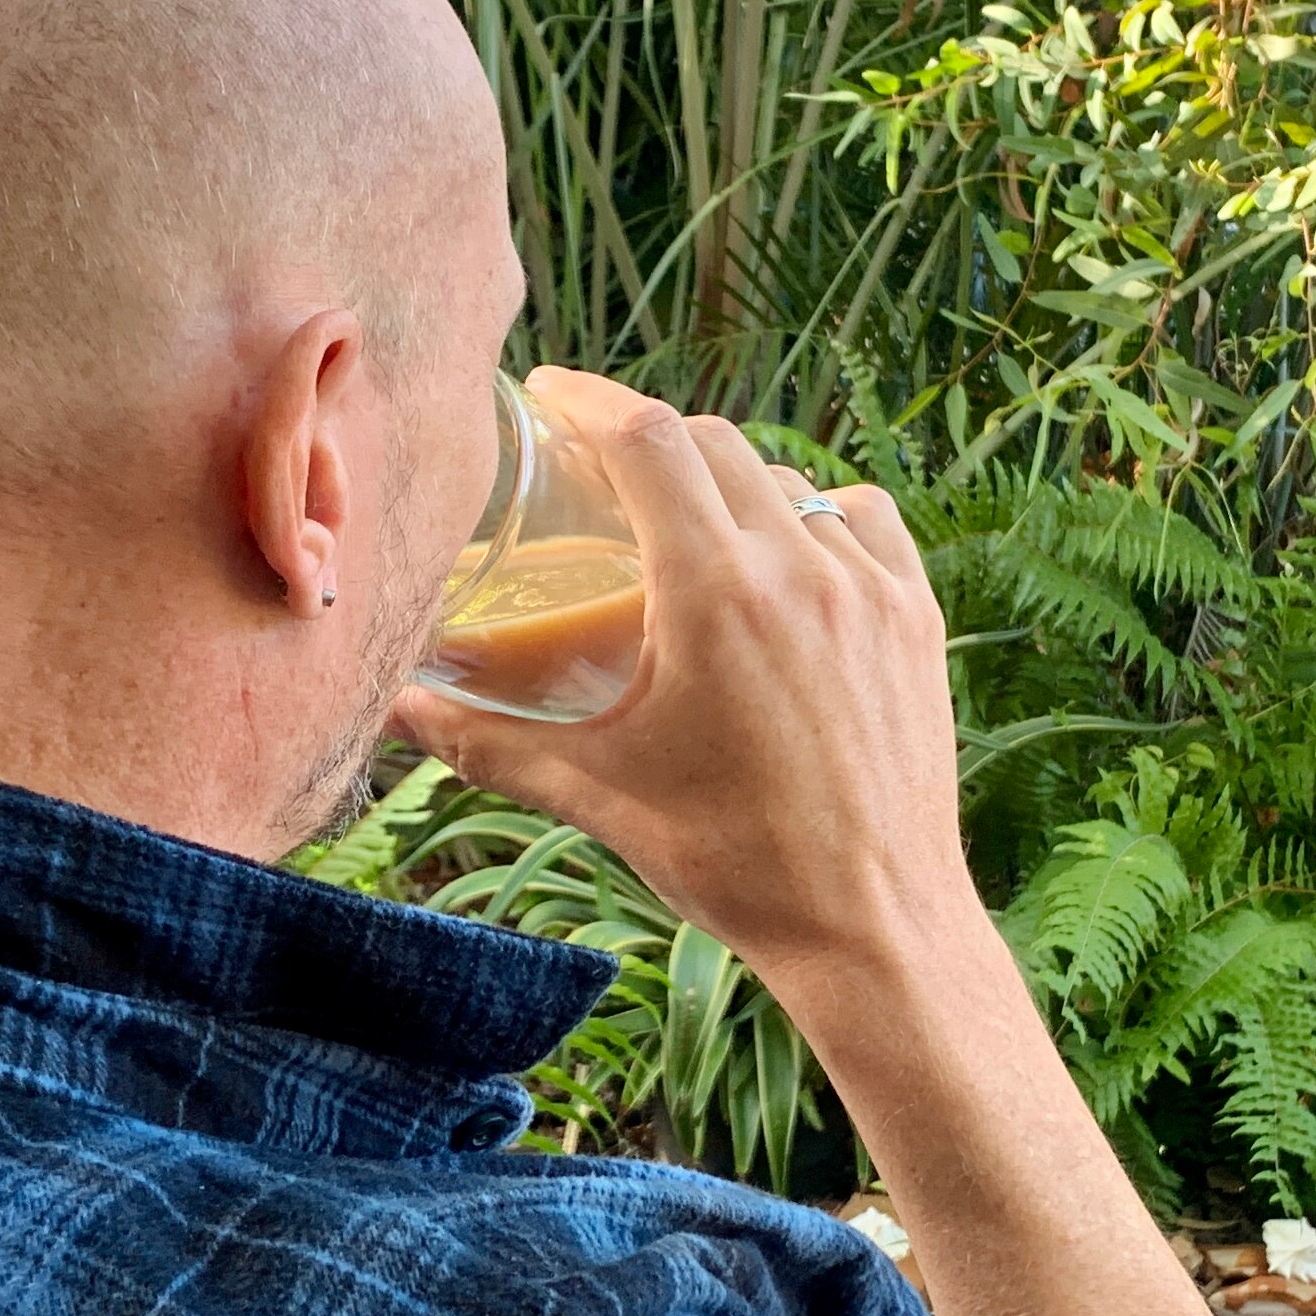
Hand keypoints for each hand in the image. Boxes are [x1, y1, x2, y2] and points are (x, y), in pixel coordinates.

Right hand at [398, 371, 1270, 1315]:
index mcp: (716, 593)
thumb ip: (489, 742)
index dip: (590, 400)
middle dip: (648, 442)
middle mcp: (800, 568)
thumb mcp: (598, 792)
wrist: (870, 922)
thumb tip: (400, 712)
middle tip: (601, 467)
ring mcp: (870, 588)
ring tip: (687, 522)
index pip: (646, 442)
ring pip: (787, 484)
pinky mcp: (916, 618)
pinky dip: (815, 516)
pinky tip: (789, 552)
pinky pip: (862, 522)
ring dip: (728, 483)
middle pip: (713, 447)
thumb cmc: (731, 862)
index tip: (550, 393)